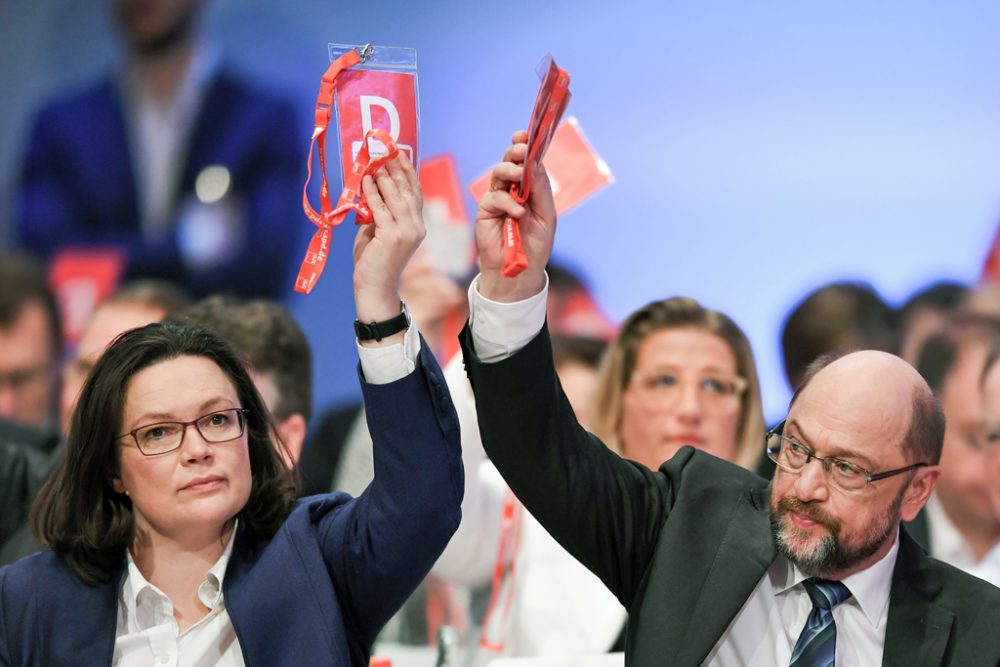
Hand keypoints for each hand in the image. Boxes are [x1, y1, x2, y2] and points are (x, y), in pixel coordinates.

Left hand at [353, 153, 424, 341]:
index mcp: (417, 225)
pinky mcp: (392, 237)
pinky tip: (365, 180)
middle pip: (408, 190)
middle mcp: (416, 226)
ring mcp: (406, 232)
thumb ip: (378, 214)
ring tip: (374, 160)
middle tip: (385, 149)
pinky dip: (372, 193)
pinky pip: (380, 208)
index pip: (416, 193)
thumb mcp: (377, 232)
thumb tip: (369, 192)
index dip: (408, 172)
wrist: (375, 289)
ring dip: (384, 176)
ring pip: (396, 196)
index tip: (399, 153)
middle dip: (396, 168)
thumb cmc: (374, 262)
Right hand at [474, 130, 556, 301]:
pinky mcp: (485, 212)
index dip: (524, 146)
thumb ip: (541, 190)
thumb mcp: (547, 216)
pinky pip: (494, 197)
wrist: (520, 271)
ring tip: (519, 176)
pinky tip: (517, 212)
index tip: (526, 134)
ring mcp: (497, 199)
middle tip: (521, 149)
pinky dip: (508, 202)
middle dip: (515, 152)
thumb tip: (535, 164)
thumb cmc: (535, 245)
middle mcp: (511, 190)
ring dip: (509, 170)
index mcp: (528, 188)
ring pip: (498, 174)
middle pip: (509, 161)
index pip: (525, 162)